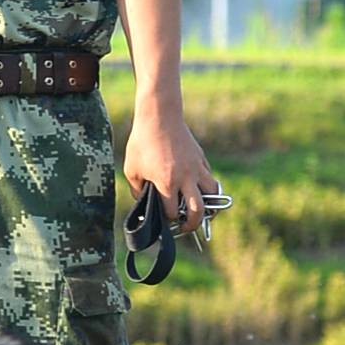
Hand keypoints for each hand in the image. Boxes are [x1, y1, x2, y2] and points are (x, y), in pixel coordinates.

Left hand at [121, 99, 221, 237]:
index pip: (172, 212)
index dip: (168, 221)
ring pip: (213, 194)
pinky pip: (209, 179)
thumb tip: (145, 203)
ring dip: (210, 207)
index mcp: (167, 182)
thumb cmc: (142, 143)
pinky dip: (206, 189)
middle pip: (199, 210)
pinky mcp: (201, 159)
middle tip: (186, 228)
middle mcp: (186, 178)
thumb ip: (138, 191)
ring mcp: (196, 168)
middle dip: (193, 224)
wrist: (159, 117)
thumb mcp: (132, 169)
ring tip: (203, 213)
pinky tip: (196, 191)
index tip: (163, 221)